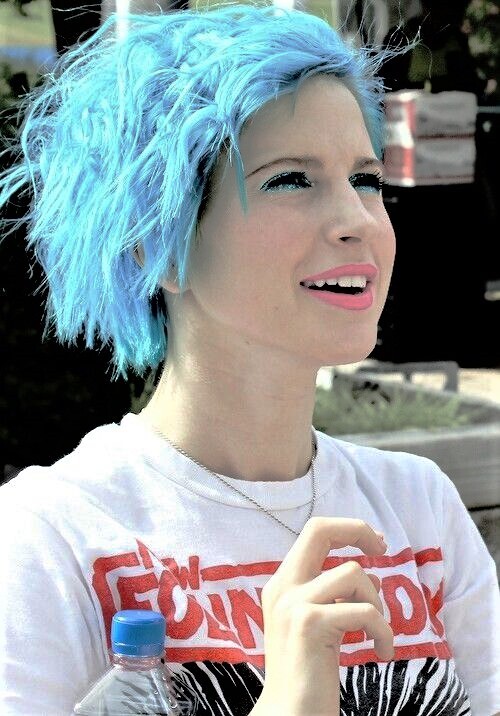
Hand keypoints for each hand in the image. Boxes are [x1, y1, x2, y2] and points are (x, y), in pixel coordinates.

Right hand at [251, 517, 393, 715]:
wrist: (289, 715)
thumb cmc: (307, 673)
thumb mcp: (316, 624)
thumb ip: (332, 595)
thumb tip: (368, 576)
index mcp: (283, 584)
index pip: (314, 531)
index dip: (348, 529)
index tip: (374, 545)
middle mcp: (283, 587)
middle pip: (319, 529)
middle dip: (357, 531)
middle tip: (383, 549)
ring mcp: (293, 604)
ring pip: (353, 573)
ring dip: (376, 602)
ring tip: (376, 633)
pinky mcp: (310, 624)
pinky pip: (365, 612)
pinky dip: (384, 632)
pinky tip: (382, 653)